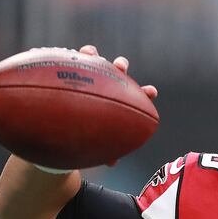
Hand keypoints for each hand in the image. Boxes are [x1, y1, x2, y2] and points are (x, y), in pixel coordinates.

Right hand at [79, 45, 156, 166]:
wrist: (66, 120)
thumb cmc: (88, 131)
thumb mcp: (98, 141)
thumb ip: (106, 149)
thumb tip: (112, 163)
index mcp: (120, 100)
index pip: (136, 94)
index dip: (145, 92)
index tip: (151, 92)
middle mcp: (108, 84)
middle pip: (119, 72)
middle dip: (121, 67)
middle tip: (120, 67)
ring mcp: (91, 75)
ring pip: (96, 60)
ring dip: (95, 56)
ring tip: (91, 54)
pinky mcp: (74, 69)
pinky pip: (74, 60)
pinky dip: (78, 57)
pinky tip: (76, 54)